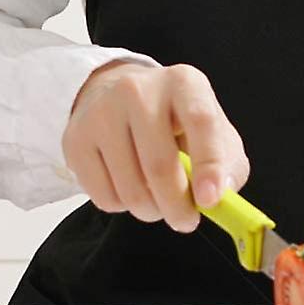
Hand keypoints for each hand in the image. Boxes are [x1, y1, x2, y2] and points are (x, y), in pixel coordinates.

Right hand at [62, 60, 248, 231]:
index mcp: (183, 83)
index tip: (210, 201)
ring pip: (130, 190)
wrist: (118, 96)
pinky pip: (104, 197)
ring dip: (151, 211)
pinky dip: (124, 207)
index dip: (209, 166)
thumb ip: (228, 164)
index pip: (200, 122)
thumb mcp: (214, 131)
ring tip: (158, 201)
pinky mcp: (75, 139)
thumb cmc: (176, 121)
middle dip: (178, 207)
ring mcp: (101, 113)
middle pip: (159, 165)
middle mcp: (138, 90)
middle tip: (186, 221)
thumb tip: (220, 194)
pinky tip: (130, 186)